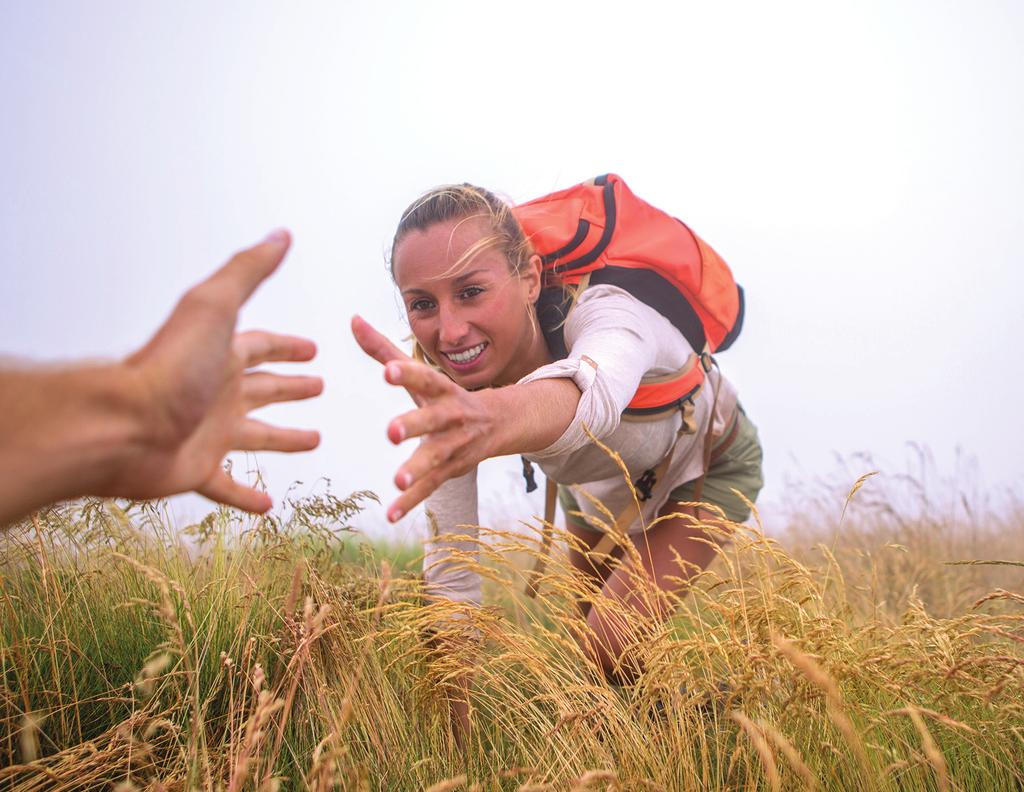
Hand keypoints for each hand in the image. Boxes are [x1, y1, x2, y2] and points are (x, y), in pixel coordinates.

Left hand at [111, 230, 321, 511]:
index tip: (314, 349)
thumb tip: (280, 234)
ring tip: (314, 441)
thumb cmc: (169, 366)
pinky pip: (226, 483)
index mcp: (223, 355)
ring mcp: (208, 432)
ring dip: (285, 438)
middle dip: (291, 386)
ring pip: (256, 436)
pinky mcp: (196, 468)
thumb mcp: (214, 307)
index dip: (289, 347)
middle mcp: (218, 391)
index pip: (263, 346)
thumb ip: (248, 272)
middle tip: (320, 387)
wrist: (123, 425)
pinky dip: (247, 495)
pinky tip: (269, 507)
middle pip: (263, 388)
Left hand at [351, 316, 495, 521]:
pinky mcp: (450, 470)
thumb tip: (352, 319)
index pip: (425, 378)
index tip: (387, 371)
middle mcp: (452, 418)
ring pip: (436, 458)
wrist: (501, 423)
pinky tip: (391, 514)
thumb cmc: (446, 395)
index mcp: (442, 390)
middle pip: (433, 420)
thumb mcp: (420, 374)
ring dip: (418, 469)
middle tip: (391, 432)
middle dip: (414, 425)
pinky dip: (411, 503)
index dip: (407, 374)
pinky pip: (431, 488)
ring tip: (397, 480)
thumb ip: (383, 349)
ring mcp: (454, 446)